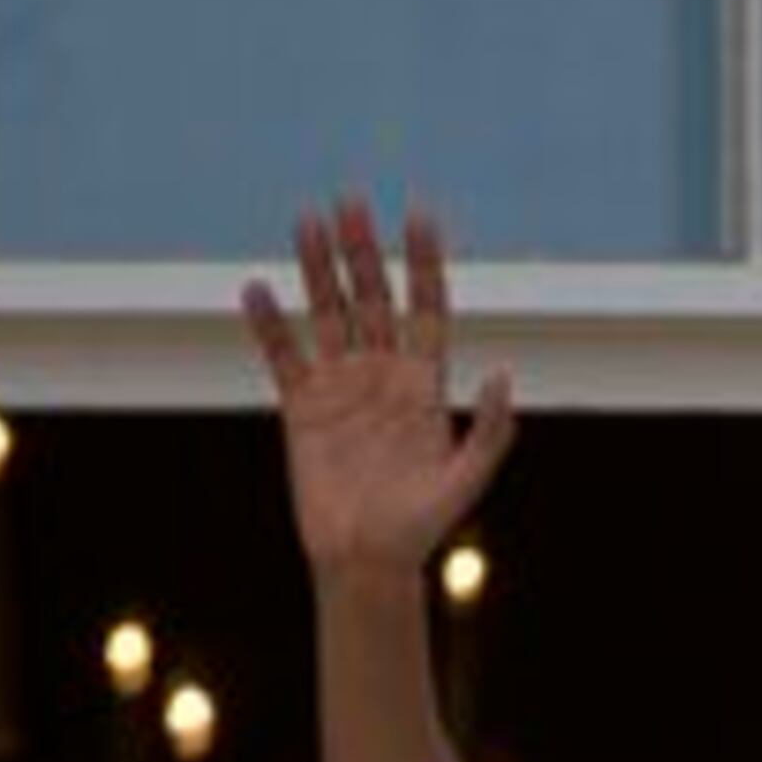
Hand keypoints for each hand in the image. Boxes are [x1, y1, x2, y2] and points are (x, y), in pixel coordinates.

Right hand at [242, 195, 514, 580]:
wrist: (367, 560)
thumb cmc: (422, 525)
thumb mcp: (467, 481)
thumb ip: (491, 430)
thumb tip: (506, 373)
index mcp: (426, 384)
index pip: (427, 307)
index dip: (423, 263)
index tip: (417, 215)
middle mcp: (383, 375)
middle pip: (373, 299)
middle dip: (363, 251)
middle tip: (349, 200)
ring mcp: (341, 388)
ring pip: (328, 314)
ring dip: (317, 268)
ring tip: (306, 220)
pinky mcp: (302, 409)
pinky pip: (283, 356)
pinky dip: (269, 324)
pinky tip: (256, 288)